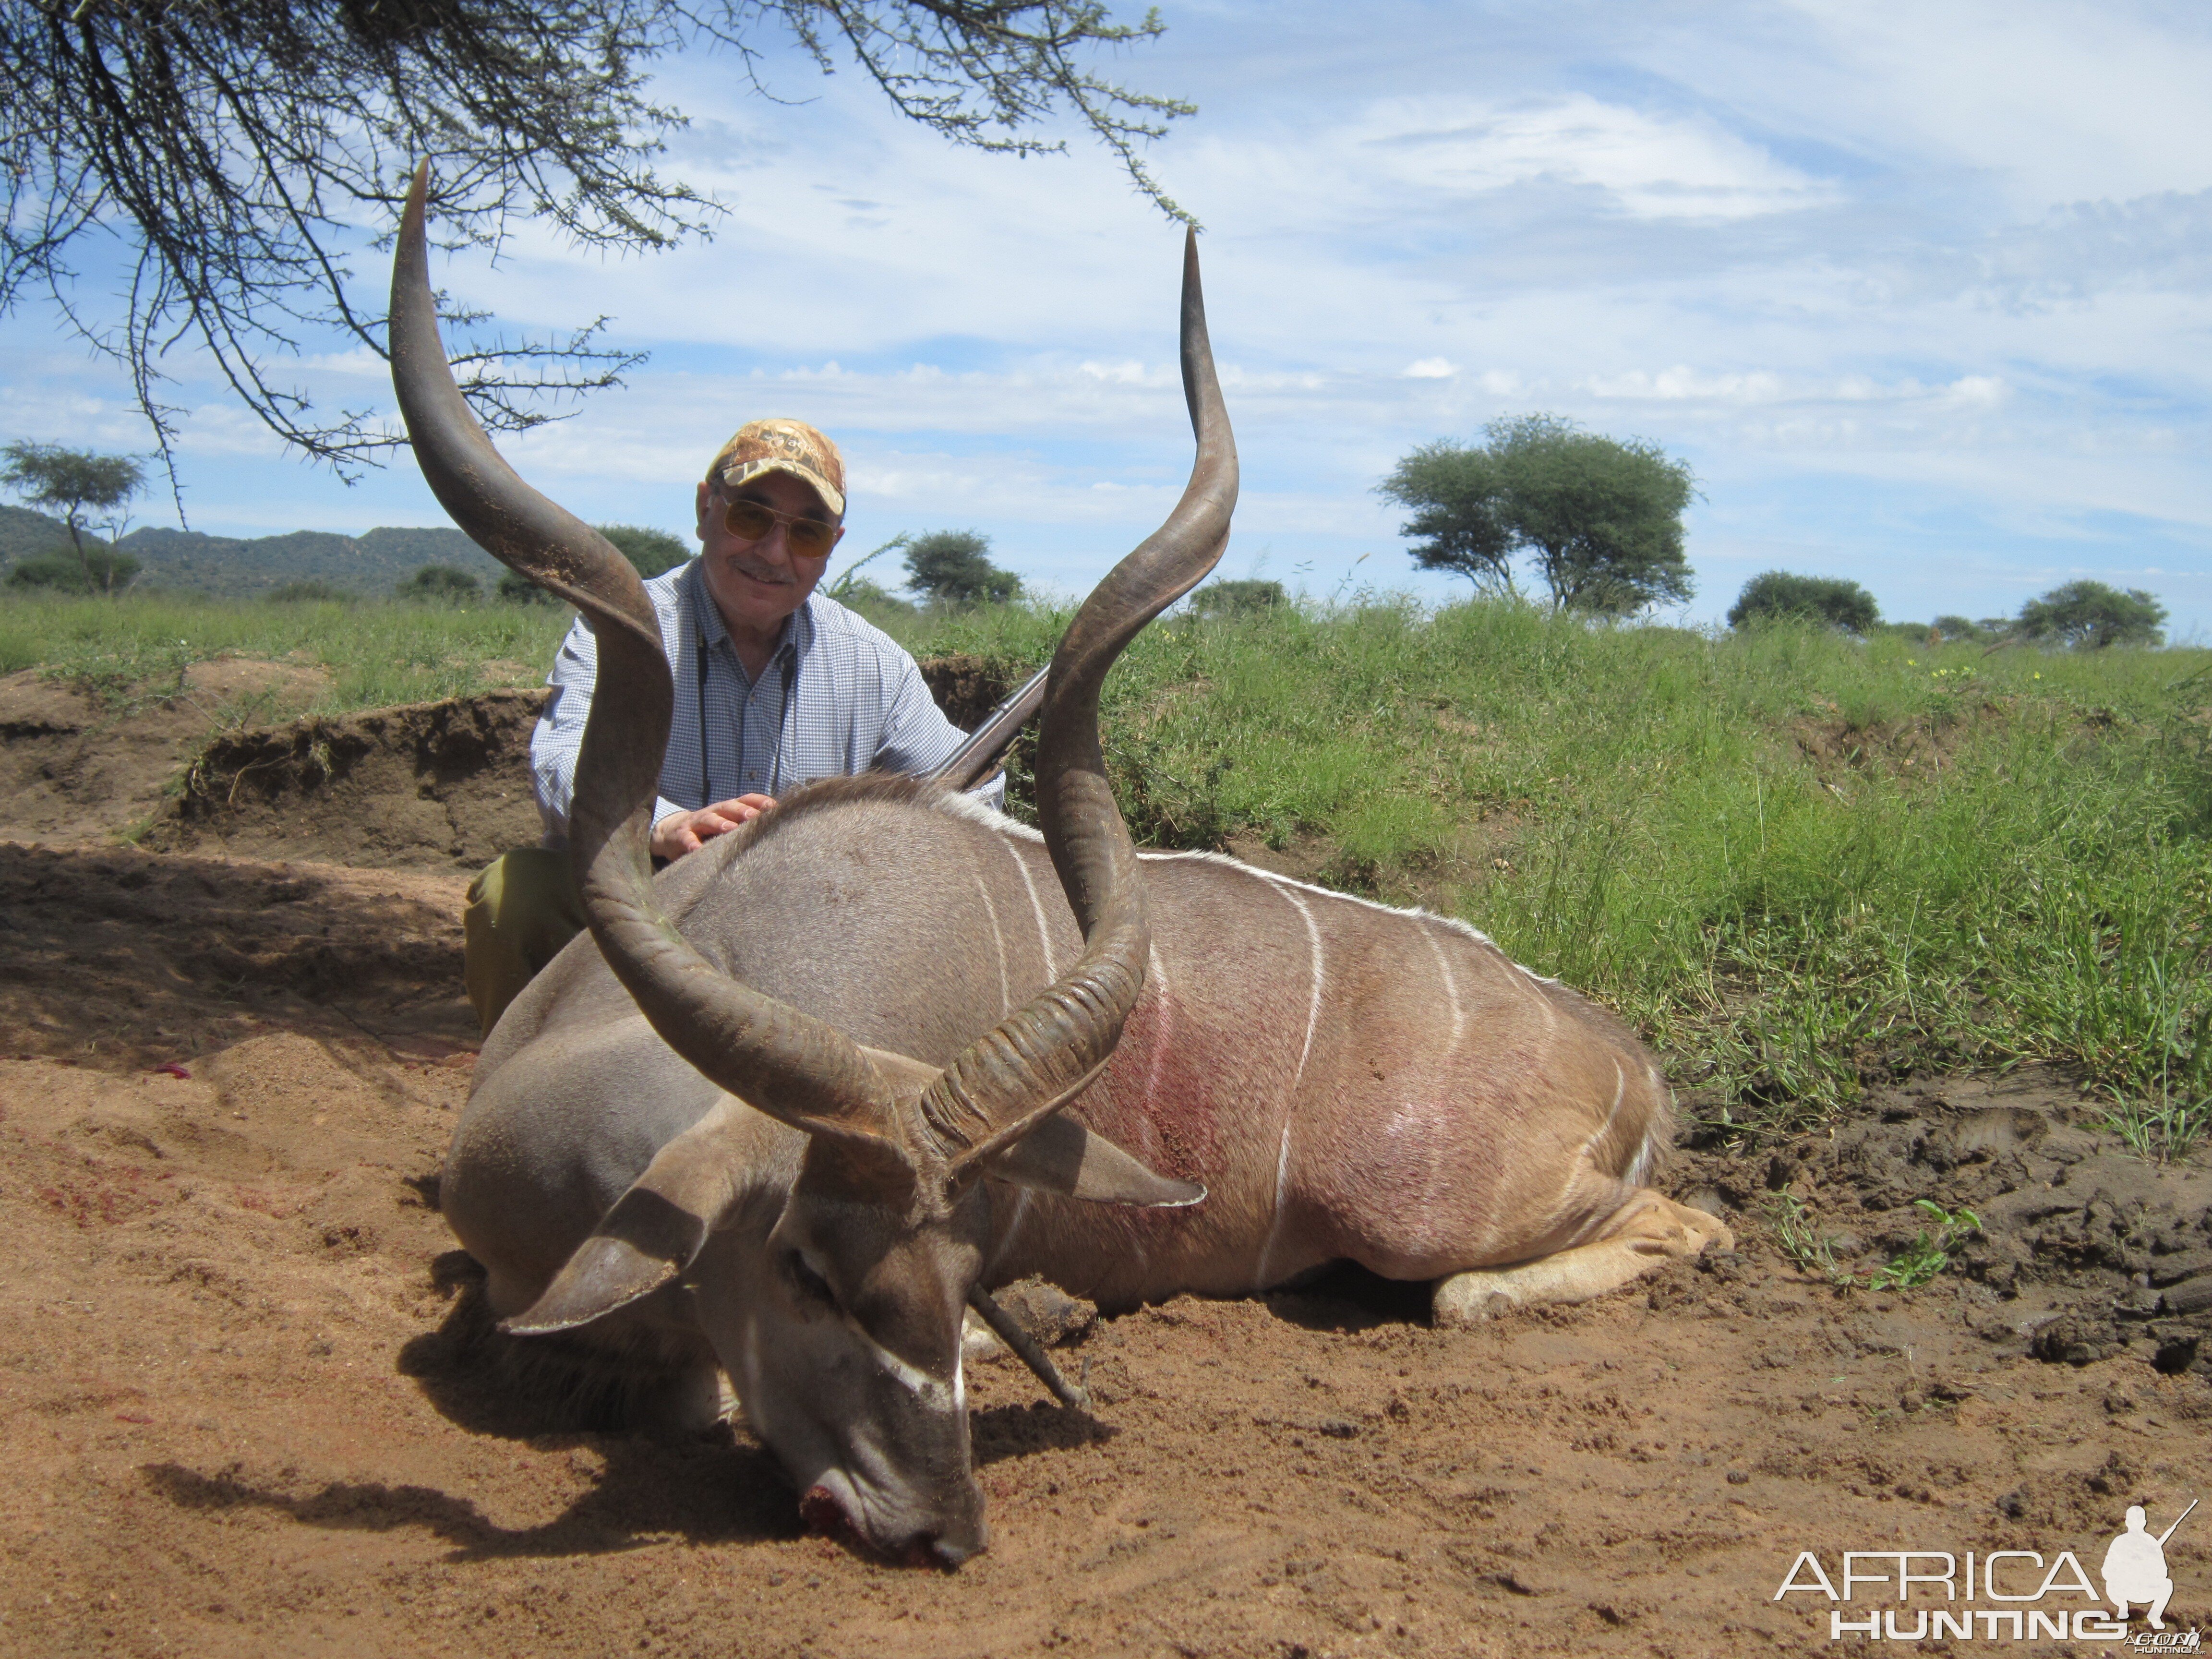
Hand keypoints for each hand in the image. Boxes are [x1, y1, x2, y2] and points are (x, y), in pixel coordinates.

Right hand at [649, 794, 774, 859]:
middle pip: (728, 807)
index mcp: (727, 809)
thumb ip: (745, 824)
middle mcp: (713, 812)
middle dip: (742, 810)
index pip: (745, 799)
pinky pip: (687, 839)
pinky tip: (697, 850)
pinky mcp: (681, 835)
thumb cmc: (709, 831)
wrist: (673, 833)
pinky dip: (692, 843)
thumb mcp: (727, 824)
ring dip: (720, 823)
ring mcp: (696, 822)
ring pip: (708, 819)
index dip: (759, 801)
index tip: (774, 806)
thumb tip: (775, 828)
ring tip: (730, 829)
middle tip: (754, 816)